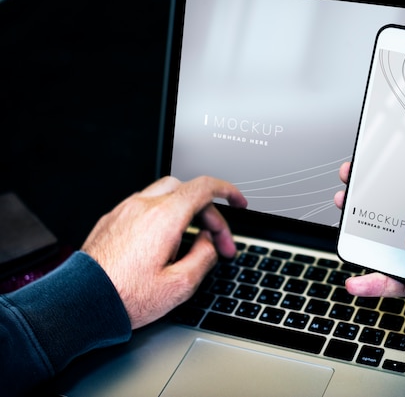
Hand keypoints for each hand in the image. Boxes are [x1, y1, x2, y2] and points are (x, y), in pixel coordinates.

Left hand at [81, 176, 247, 328]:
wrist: (80, 302)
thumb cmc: (125, 296)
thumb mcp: (180, 285)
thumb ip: (204, 257)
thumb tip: (209, 243)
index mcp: (165, 218)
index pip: (205, 188)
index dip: (228, 192)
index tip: (238, 203)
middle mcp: (144, 206)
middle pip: (188, 190)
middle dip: (209, 212)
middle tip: (217, 241)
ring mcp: (125, 210)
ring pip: (165, 194)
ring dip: (186, 211)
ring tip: (190, 241)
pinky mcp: (112, 219)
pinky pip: (145, 205)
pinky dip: (163, 215)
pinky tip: (163, 241)